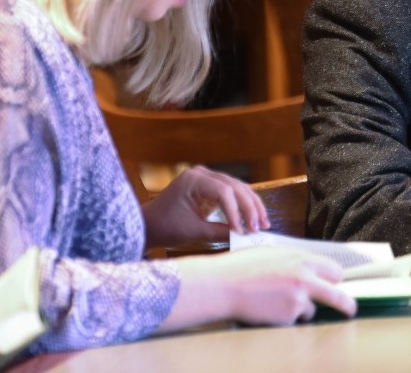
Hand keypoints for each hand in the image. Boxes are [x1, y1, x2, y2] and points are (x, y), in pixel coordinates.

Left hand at [143, 165, 268, 248]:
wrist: (147, 225)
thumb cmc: (165, 227)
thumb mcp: (193, 231)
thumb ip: (220, 231)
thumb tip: (245, 237)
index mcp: (194, 179)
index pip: (224, 192)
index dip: (237, 211)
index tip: (243, 231)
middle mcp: (202, 173)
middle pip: (236, 187)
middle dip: (250, 208)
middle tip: (261, 226)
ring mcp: (207, 178)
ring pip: (238, 188)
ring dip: (251, 206)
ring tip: (263, 223)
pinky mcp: (210, 187)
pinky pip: (233, 193)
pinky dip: (243, 206)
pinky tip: (254, 218)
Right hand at [180, 246, 356, 324]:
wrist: (224, 285)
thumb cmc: (243, 268)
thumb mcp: (273, 255)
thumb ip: (295, 262)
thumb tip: (310, 269)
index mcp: (302, 259)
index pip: (334, 270)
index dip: (335, 279)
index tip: (339, 285)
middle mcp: (305, 278)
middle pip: (338, 296)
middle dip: (347, 304)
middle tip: (350, 309)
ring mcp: (298, 298)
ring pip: (311, 310)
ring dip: (300, 309)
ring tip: (275, 300)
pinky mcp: (289, 316)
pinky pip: (293, 319)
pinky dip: (285, 316)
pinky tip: (268, 308)